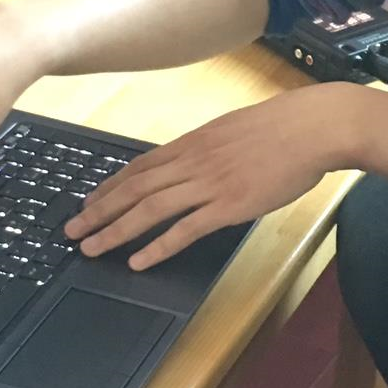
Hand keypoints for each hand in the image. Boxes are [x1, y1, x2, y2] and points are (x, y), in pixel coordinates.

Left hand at [65, 83, 368, 270]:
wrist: (314, 127)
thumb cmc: (285, 127)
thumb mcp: (236, 129)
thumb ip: (211, 146)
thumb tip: (197, 158)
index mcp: (195, 141)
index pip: (140, 166)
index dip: (109, 186)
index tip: (88, 202)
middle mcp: (194, 160)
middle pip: (134, 188)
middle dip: (99, 211)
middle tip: (72, 230)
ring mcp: (210, 182)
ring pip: (150, 209)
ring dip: (116, 230)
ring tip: (92, 248)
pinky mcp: (230, 204)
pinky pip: (185, 229)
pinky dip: (158, 246)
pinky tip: (139, 260)